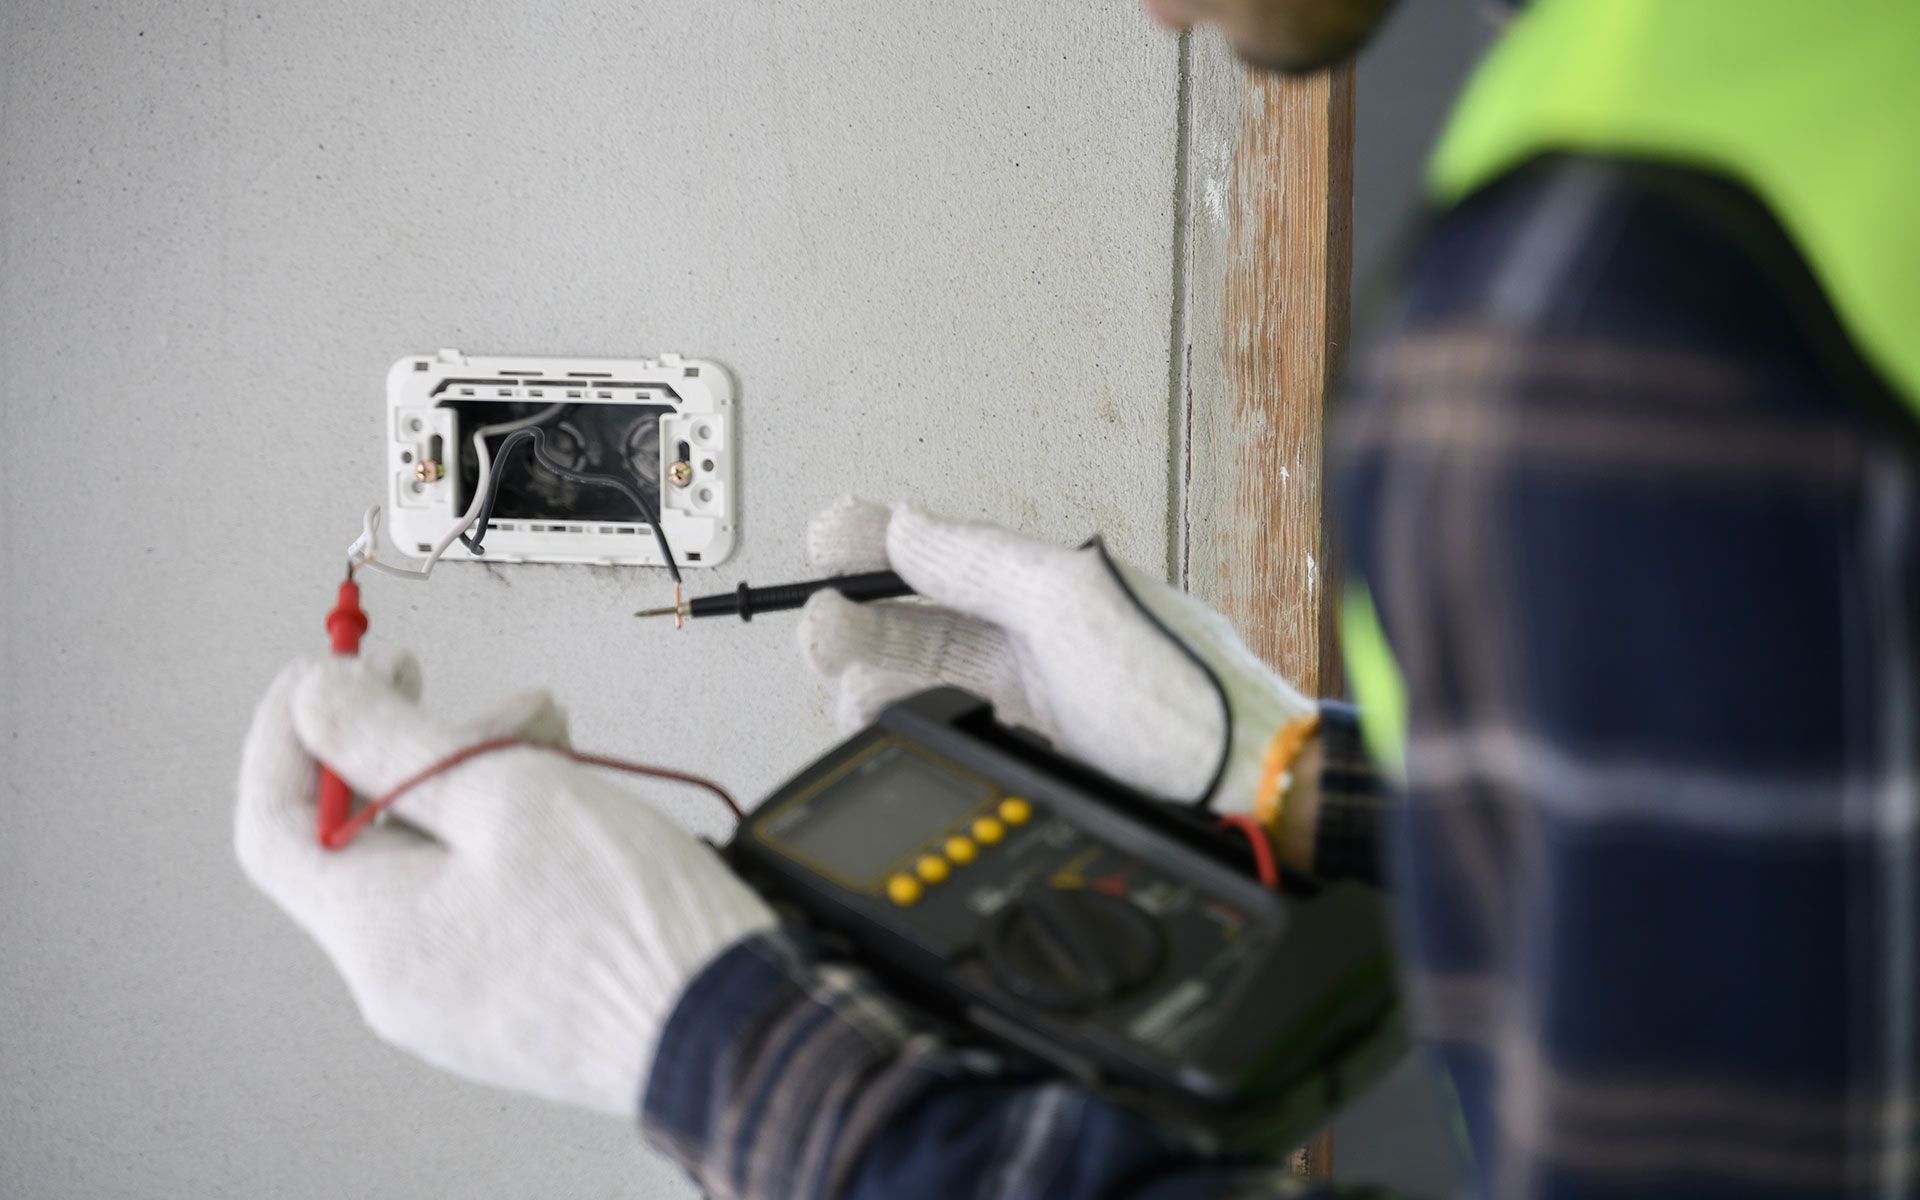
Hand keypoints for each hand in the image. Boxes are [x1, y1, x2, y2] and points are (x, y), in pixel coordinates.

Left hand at [234, 652, 773, 1115]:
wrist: (733, 1024)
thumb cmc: (628, 923)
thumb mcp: (504, 791)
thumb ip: (392, 738)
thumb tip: (315, 700)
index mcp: (376, 933)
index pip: (274, 823)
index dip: (289, 732)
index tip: (327, 671)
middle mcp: (403, 976)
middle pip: (363, 833)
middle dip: (405, 741)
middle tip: (441, 684)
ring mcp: (461, 993)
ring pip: (432, 857)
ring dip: (471, 775)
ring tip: (544, 733)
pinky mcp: (517, 994)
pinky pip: (480, 895)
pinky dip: (507, 829)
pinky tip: (564, 789)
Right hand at [797, 499, 1314, 807]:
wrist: (1237, 793)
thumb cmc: (1182, 695)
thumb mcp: (1070, 604)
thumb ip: (980, 561)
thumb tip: (907, 524)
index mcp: (1051, 586)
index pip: (945, 550)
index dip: (878, 540)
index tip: (824, 541)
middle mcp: (1035, 638)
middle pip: (920, 618)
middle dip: (858, 617)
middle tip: (819, 627)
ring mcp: (1028, 701)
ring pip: (922, 678)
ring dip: (874, 677)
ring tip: (854, 686)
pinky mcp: (1024, 757)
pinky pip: (940, 730)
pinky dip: (905, 723)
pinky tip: (892, 723)